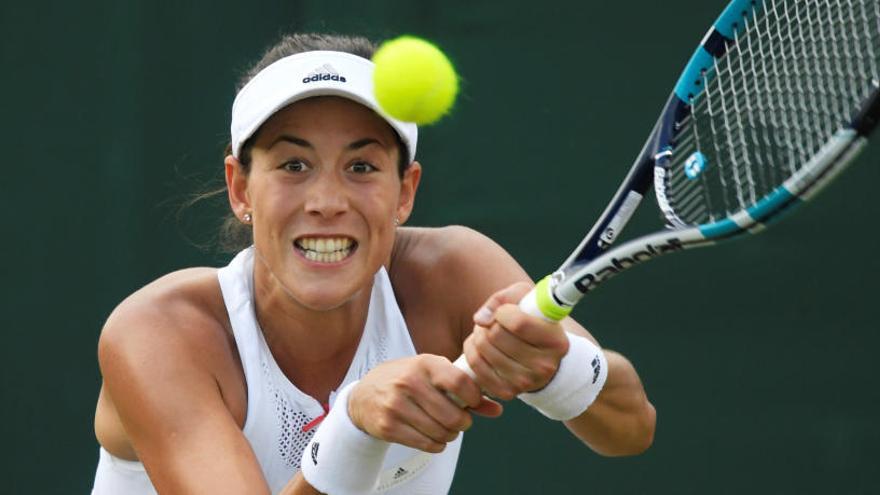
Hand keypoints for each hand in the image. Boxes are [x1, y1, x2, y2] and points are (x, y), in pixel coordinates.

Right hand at [348, 355, 502, 452]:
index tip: (473, 403)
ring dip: (450, 435)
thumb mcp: (432, 374)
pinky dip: (437, 445)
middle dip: (463, 423)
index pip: (460, 382)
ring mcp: (396, 405)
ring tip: (445, 428)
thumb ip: (465, 389)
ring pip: (441, 432)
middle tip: (460, 421)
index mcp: (424, 363)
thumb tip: (496, 409)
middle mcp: (409, 382)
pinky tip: (433, 436)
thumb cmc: (404, 380)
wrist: (364, 395)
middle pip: (453, 415)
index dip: (474, 398)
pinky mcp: (388, 426)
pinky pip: (426, 444)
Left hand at [462, 282, 569, 400]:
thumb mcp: (527, 300)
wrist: (541, 358)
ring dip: (478, 334)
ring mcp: (525, 382)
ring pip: (483, 349)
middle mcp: (544, 366)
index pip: (519, 323)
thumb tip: (481, 319)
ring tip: (488, 332)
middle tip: (493, 321)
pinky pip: (476, 366)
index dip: (503, 312)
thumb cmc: (533, 322)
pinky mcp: (506, 392)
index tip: (504, 311)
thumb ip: (503, 299)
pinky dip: (472, 351)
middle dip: (489, 323)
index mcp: (556, 342)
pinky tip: (480, 345)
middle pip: (496, 336)